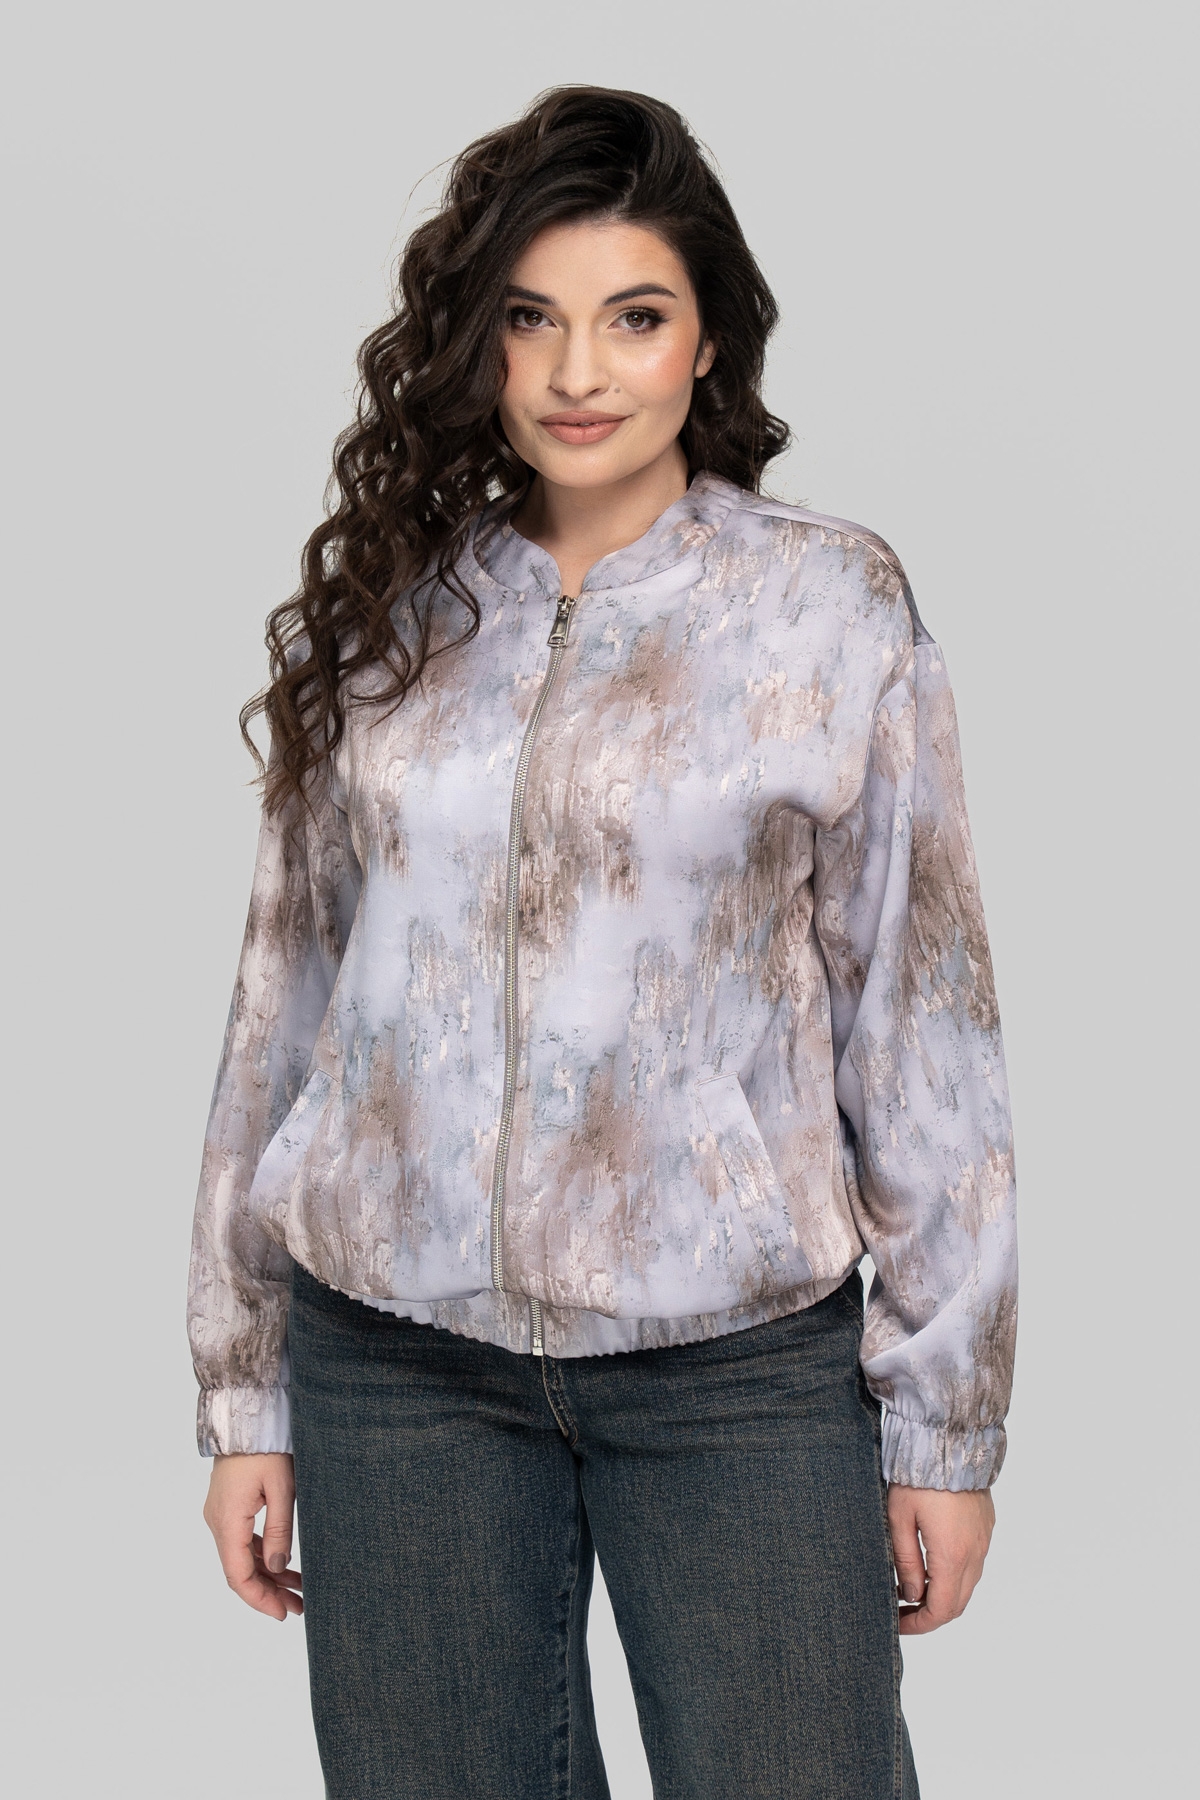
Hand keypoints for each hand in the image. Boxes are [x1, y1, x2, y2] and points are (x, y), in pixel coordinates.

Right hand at [203, 1452, 302, 1620]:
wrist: (247, 1416)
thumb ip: (279, 1531)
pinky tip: (283, 1565)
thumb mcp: (283, 1488)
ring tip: (298, 1589)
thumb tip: (276, 1569)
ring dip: (267, 1575)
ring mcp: (220, 1514)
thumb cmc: (266, 1447)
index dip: (259, 1599)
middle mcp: (217, 1522)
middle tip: (299, 1606)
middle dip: (268, 1592)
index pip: (238, 1575)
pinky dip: (262, 1556)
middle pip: (239, 1570)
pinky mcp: (228, 1507)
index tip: (283, 1613)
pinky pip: (242, 1541)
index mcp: (227, 1521)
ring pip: (242, 1557)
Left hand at [887, 1484, 993, 1635]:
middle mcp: (975, 1552)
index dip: (919, 1624)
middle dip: (930, 1613)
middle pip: (958, 1603)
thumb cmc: (919, 1476)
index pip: (942, 1610)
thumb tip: (912, 1595)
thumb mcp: (899, 1519)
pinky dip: (954, 1574)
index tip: (898, 1622)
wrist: (950, 1440)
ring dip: (943, 1594)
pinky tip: (930, 1562)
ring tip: (911, 1585)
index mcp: (952, 1555)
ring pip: (967, 1584)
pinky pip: (973, 1563)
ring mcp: (983, 1540)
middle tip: (902, 1609)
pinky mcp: (985, 1526)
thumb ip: (906, 1562)